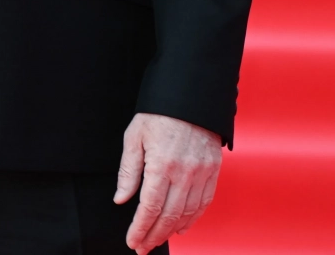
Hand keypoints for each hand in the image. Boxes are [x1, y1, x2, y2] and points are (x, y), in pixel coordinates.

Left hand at [114, 112, 221, 252]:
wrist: (190, 95)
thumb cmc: (158, 113)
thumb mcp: (135, 136)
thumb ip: (128, 170)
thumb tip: (121, 199)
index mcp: (162, 164)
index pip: (150, 207)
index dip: (140, 228)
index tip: (133, 241)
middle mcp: (184, 172)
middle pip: (169, 216)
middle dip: (154, 235)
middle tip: (143, 247)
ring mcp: (201, 173)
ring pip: (188, 213)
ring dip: (172, 231)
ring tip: (158, 239)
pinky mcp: (213, 170)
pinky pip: (204, 203)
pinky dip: (193, 219)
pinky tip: (182, 226)